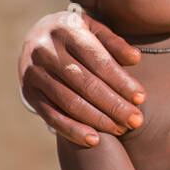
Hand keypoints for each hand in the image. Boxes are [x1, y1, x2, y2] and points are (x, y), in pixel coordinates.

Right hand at [19, 11, 145, 145]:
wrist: (35, 37)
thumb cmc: (75, 35)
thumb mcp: (94, 29)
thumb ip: (114, 43)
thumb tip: (135, 59)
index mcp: (67, 29)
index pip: (98, 61)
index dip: (121, 81)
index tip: (141, 98)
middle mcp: (46, 50)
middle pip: (85, 84)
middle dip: (114, 105)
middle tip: (136, 120)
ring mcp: (34, 73)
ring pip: (70, 102)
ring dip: (98, 120)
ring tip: (121, 129)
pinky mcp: (28, 92)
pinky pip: (51, 116)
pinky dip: (72, 130)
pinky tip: (94, 140)